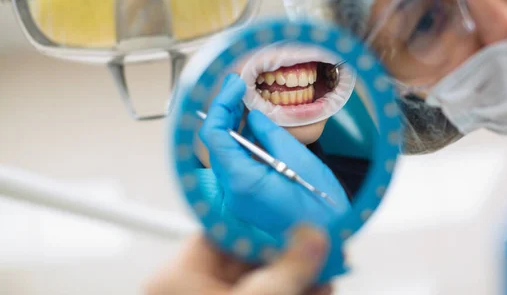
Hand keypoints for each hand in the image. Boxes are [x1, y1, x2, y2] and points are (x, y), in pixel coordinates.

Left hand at [146, 226, 332, 294]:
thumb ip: (290, 266)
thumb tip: (312, 235)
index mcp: (177, 279)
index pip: (223, 232)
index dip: (262, 224)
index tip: (295, 219)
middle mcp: (191, 293)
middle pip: (247, 258)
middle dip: (289, 255)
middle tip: (320, 248)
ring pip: (261, 282)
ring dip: (297, 278)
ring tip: (328, 274)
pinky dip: (292, 294)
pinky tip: (319, 291)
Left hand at [199, 74, 349, 235]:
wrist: (332, 238)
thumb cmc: (321, 207)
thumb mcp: (299, 160)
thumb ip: (270, 134)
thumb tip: (254, 117)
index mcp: (242, 181)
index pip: (214, 136)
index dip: (221, 105)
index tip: (235, 85)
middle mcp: (233, 192)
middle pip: (217, 144)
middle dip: (225, 113)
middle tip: (238, 87)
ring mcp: (239, 199)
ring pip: (227, 154)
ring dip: (234, 127)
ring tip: (246, 102)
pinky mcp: (247, 200)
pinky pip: (238, 166)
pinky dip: (243, 145)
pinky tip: (255, 128)